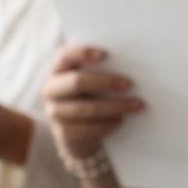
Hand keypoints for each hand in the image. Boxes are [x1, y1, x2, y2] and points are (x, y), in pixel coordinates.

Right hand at [41, 44, 144, 163]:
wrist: (80, 134)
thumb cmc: (90, 97)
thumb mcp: (92, 81)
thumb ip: (102, 70)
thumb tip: (133, 65)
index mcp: (58, 69)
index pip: (65, 55)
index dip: (82, 53)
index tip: (105, 54)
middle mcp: (51, 89)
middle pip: (77, 82)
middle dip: (105, 82)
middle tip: (129, 83)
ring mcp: (54, 112)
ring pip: (86, 108)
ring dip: (115, 106)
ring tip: (137, 105)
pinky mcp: (63, 133)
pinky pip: (87, 129)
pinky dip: (108, 124)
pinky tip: (121, 120)